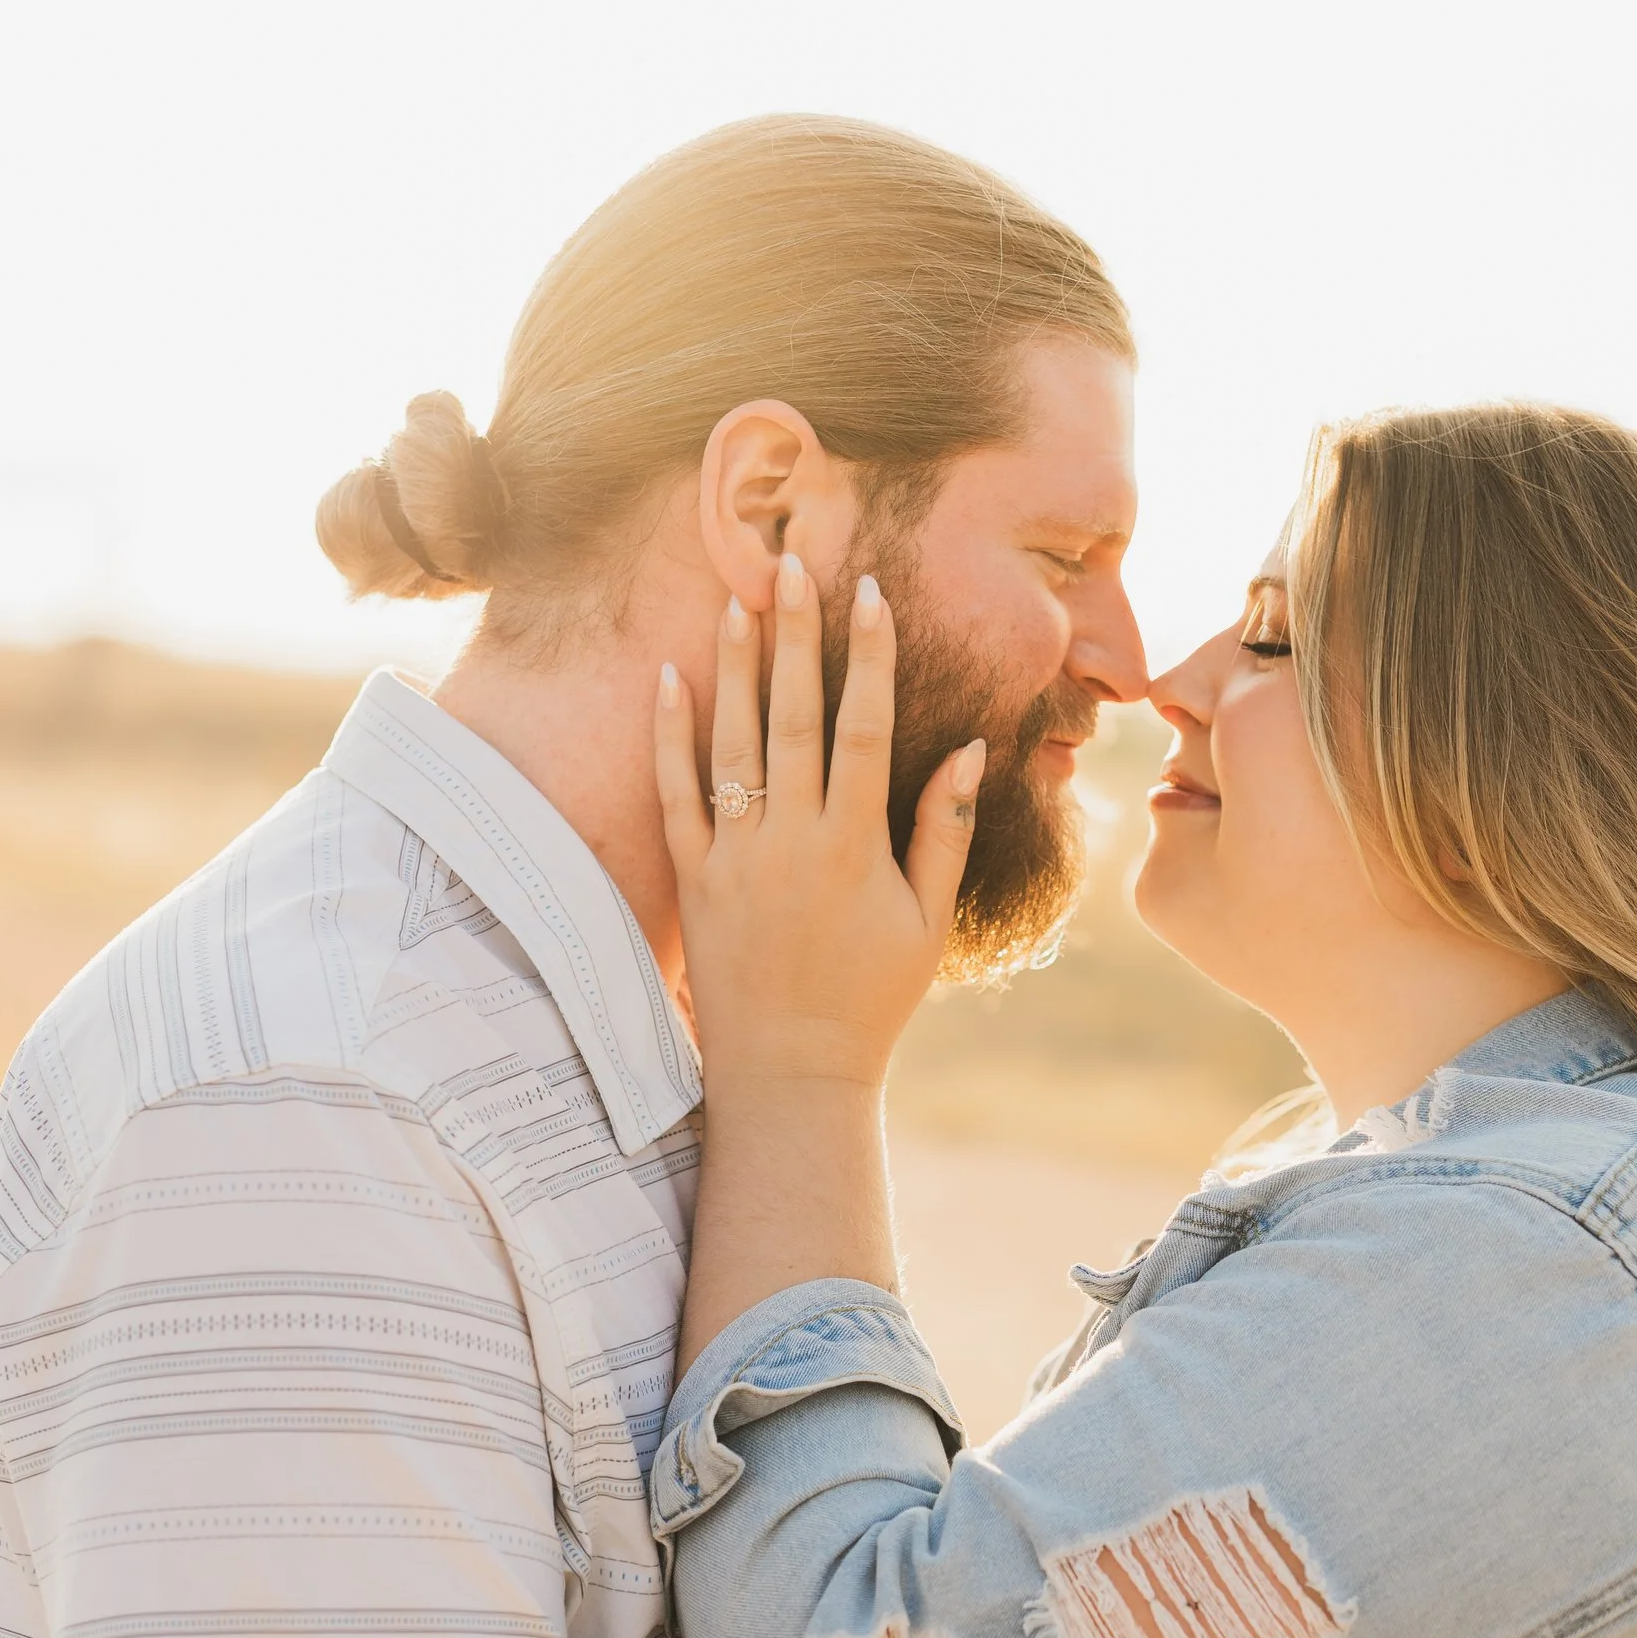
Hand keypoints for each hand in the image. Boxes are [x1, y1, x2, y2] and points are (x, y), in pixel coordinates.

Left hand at [656, 553, 982, 1097]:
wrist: (790, 1074)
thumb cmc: (872, 998)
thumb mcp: (927, 919)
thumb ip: (943, 830)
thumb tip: (966, 746)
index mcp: (854, 847)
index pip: (863, 728)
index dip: (869, 658)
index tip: (871, 594)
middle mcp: (791, 842)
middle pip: (793, 717)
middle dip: (797, 635)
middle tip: (794, 563)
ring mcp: (735, 859)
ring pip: (731, 744)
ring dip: (735, 667)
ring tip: (739, 599)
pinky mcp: (693, 881)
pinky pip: (674, 796)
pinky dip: (669, 736)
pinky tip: (669, 677)